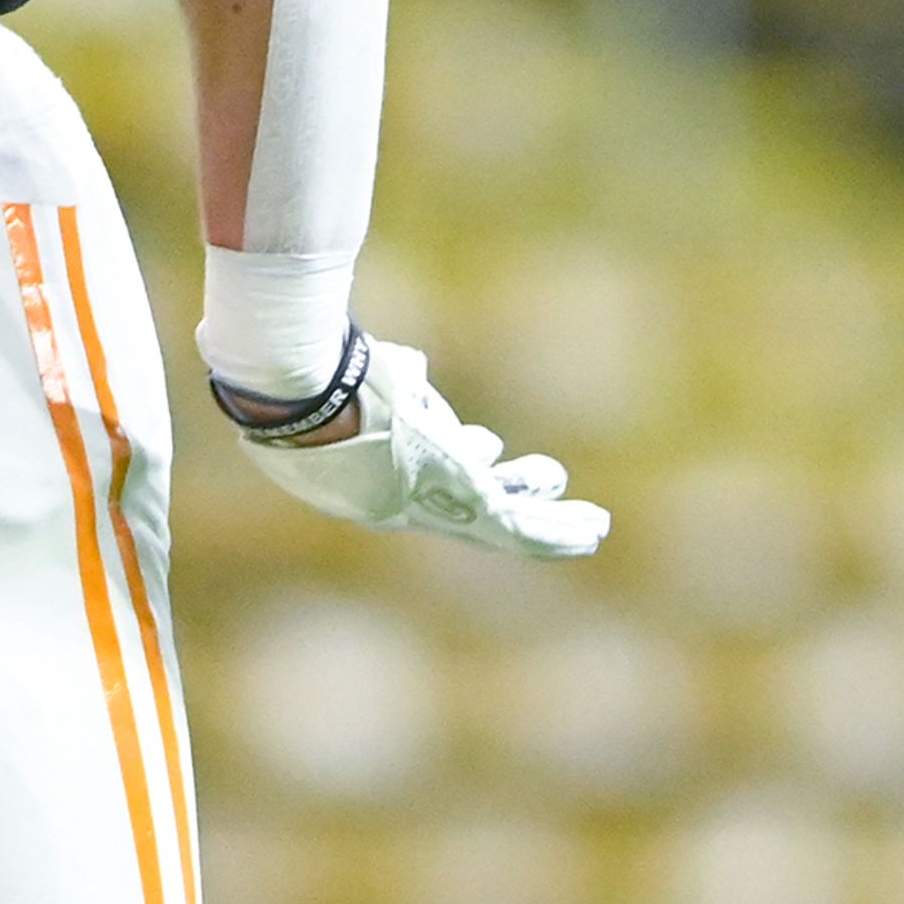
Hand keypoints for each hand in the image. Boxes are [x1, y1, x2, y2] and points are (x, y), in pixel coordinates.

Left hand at [232, 338, 607, 559]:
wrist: (312, 399)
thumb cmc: (317, 380)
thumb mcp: (359, 378)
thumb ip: (391, 379)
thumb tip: (413, 370)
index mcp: (361, 475)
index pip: (417, 479)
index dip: (458, 461)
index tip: (481, 446)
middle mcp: (393, 502)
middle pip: (457, 508)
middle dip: (499, 503)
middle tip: (523, 496)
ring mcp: (429, 505)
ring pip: (501, 519)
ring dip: (546, 515)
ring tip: (588, 522)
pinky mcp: (465, 502)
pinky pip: (519, 528)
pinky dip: (557, 533)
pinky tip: (590, 533)